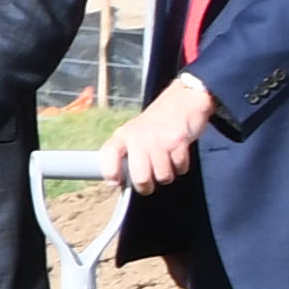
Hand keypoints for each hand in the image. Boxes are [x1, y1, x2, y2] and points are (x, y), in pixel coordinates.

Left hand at [110, 74, 217, 190]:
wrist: (181, 102)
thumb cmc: (153, 125)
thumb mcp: (132, 133)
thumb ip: (125, 154)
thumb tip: (117, 183)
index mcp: (123, 136)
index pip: (108, 155)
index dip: (110, 172)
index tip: (115, 183)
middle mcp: (138, 138)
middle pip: (140, 177)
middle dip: (145, 187)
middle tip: (147, 186)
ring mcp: (159, 140)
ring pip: (162, 176)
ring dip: (165, 176)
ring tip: (165, 166)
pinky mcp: (179, 141)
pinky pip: (180, 168)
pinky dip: (180, 167)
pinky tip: (177, 157)